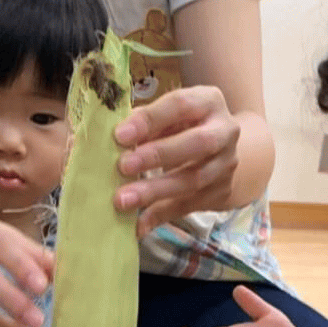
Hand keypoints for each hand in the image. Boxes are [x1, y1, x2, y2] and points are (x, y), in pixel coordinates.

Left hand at [113, 85, 240, 234]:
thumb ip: (141, 123)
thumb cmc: (182, 126)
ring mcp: (226, 164)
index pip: (180, 105)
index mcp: (207, 102)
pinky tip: (137, 224)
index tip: (120, 135)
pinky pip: (188, 206)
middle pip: (197, 143)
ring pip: (193, 179)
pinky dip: (160, 215)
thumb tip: (101, 138)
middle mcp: (224, 131)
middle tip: (123, 166)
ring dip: (155, 191)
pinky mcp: (220, 192)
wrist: (220, 152)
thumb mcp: (166, 116)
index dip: (150, 119)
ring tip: (123, 200)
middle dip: (158, 155)